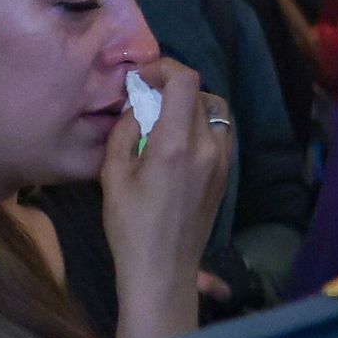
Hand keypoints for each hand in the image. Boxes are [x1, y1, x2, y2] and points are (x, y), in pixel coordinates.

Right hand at [100, 57, 230, 337]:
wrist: (162, 269)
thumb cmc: (129, 226)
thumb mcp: (112, 176)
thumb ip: (125, 132)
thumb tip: (137, 108)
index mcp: (176, 145)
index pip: (186, 81)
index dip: (164, 68)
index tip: (142, 78)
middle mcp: (207, 147)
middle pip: (200, 93)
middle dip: (172, 88)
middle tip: (145, 100)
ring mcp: (222, 161)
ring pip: (214, 111)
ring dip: (189, 105)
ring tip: (162, 121)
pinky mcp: (225, 174)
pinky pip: (218, 133)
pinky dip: (199, 125)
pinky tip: (176, 144)